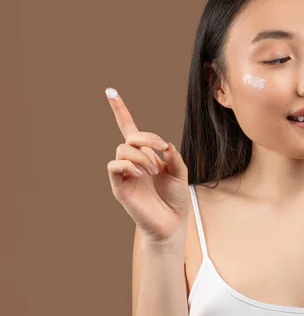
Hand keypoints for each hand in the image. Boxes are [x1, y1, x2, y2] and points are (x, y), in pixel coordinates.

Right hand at [105, 88, 188, 242]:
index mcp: (147, 154)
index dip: (120, 111)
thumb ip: (174, 156)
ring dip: (141, 156)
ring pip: (122, 150)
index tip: (110, 91)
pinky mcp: (119, 186)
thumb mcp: (181, 172)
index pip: (130, 129)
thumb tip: (163, 144)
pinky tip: (141, 174)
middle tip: (161, 151)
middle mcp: (133, 161)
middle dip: (146, 138)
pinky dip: (128, 165)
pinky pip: (114, 166)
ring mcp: (125, 173)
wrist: (171, 223)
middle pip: (130, 137)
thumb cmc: (176, 198)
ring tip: (153, 170)